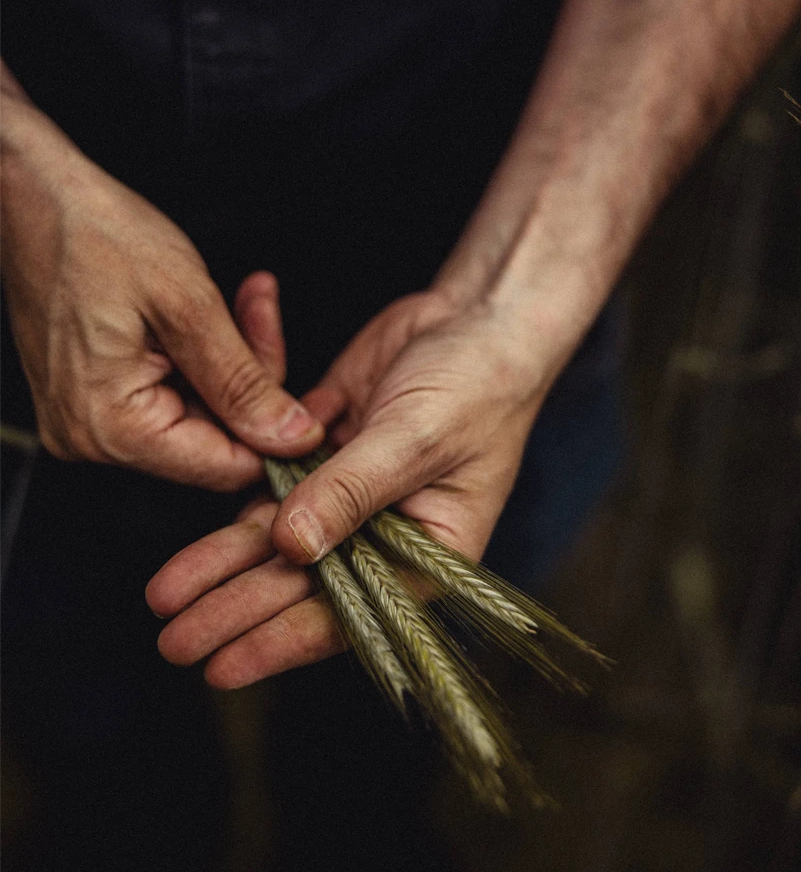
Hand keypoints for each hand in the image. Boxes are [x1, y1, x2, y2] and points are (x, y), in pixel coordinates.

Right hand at [0, 97, 322, 488]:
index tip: (308, 395)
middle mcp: (94, 438)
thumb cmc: (94, 233)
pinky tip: (211, 315)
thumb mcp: (188, 305)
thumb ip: (244, 382)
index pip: (226, 467)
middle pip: (217, 440)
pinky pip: (174, 395)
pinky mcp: (96, 398)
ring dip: (233, 362)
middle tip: (261, 313)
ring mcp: (91, 421)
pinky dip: (204, 358)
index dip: (277, 435)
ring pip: (202, 415)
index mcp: (111, 426)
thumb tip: (293, 438)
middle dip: (254, 380)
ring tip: (242, 303)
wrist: (31, 195)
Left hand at [148, 287, 551, 686]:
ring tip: (166, 594)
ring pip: (277, 535)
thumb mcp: (418, 439)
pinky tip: (198, 531)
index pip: (349, 611)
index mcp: (426, 553)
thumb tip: (293, 546)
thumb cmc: (477, 384)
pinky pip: (272, 481)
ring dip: (221, 560)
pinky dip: (238, 496)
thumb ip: (352, 491)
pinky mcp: (324, 452)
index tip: (223, 664)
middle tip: (174, 639)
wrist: (473, 319)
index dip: (282, 641)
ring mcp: (349, 492)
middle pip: (301, 580)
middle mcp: (383, 533)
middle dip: (235, 608)